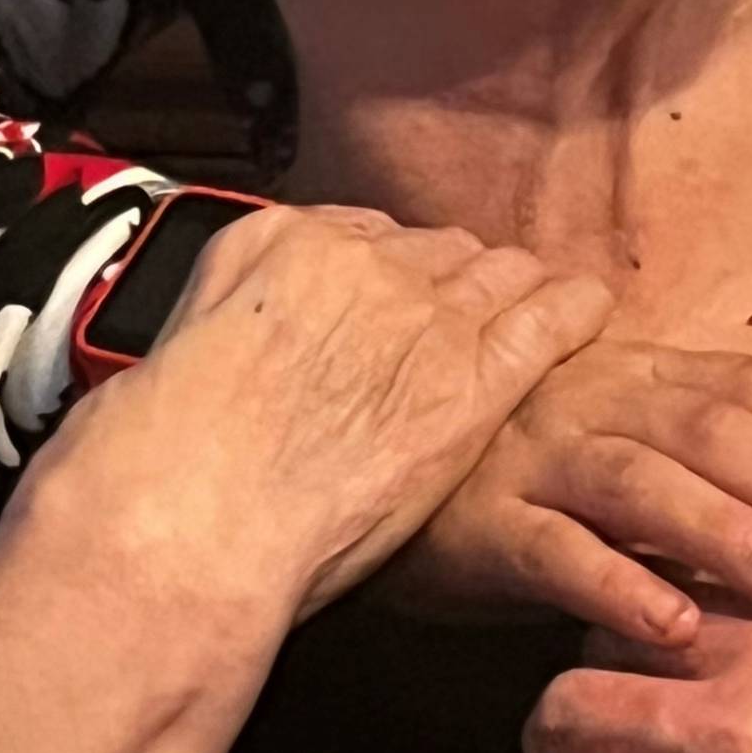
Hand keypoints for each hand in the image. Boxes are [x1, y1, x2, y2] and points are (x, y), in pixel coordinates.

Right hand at [19, 203, 611, 651]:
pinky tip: (589, 310)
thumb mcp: (177, 346)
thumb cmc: (162, 457)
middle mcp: (362, 263)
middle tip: (465, 313)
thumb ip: (231, 312)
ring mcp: (422, 318)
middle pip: (434, 252)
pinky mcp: (471, 383)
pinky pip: (542, 322)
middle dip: (453, 278)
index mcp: (284, 242)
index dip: (388, 271)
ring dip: (515, 289)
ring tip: (536, 307)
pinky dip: (570, 310)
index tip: (398, 294)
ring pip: (495, 276)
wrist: (190, 514)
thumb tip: (253, 323)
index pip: (364, 238)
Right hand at [382, 336, 751, 648]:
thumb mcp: (622, 433)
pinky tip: (674, 629)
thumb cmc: (528, 462)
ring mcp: (534, 457)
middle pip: (711, 432)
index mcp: (640, 371)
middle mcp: (594, 399)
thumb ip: (708, 456)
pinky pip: (554, 552)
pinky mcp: (480, 525)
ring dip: (723, 532)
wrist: (380, 460)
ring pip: (640, 482)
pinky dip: (618, 586)